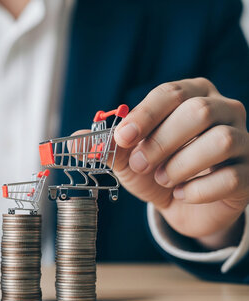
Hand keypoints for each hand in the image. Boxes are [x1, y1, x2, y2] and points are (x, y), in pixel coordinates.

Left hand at [112, 78, 247, 248]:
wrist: (183, 204)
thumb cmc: (157, 169)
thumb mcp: (127, 157)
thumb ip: (104, 147)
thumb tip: (73, 142)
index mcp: (192, 95)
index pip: (170, 93)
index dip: (143, 115)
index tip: (121, 139)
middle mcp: (223, 110)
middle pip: (197, 112)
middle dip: (159, 142)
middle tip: (139, 165)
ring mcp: (243, 140)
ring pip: (218, 141)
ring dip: (180, 166)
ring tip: (164, 179)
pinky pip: (230, 178)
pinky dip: (197, 190)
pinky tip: (183, 194)